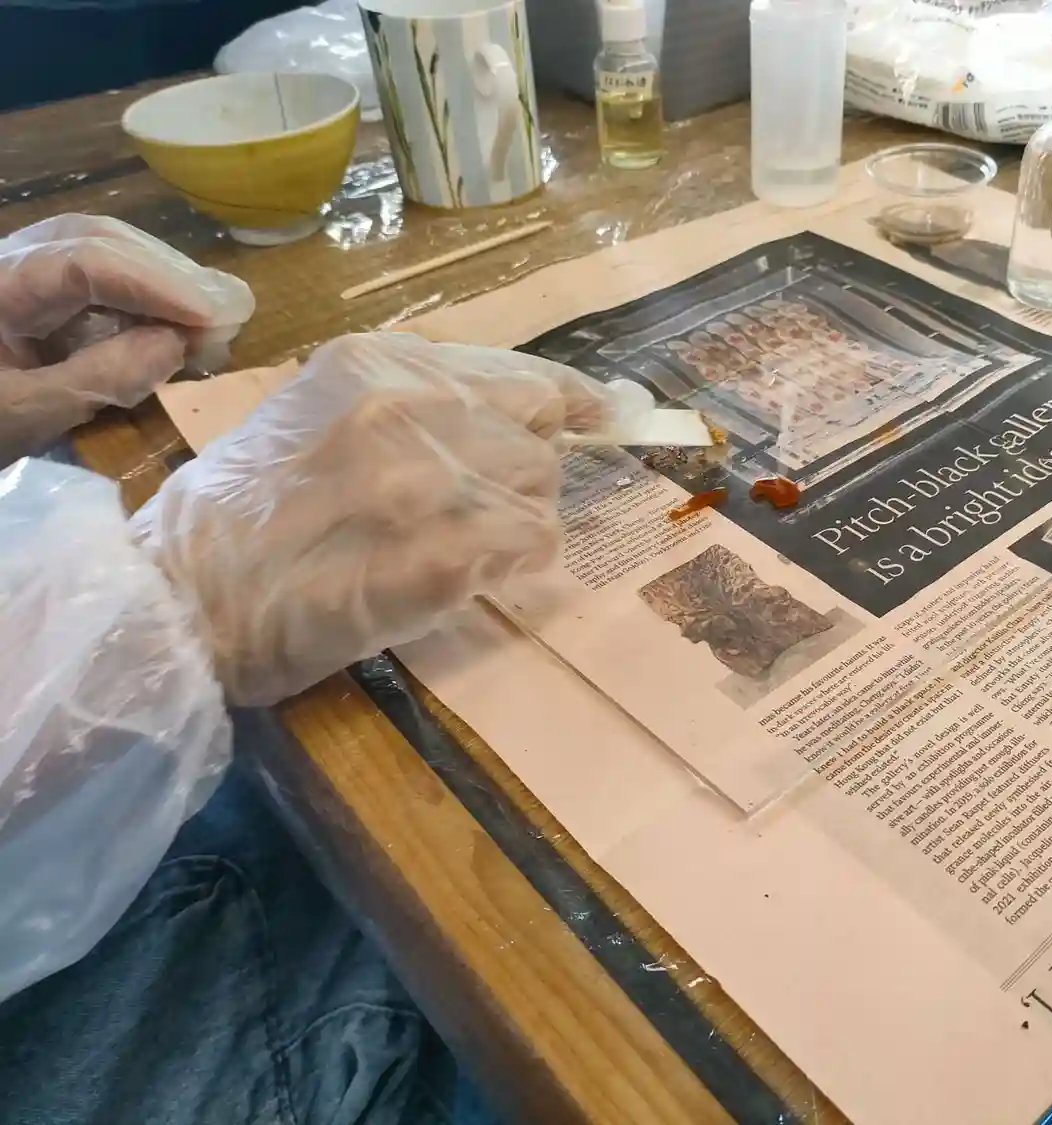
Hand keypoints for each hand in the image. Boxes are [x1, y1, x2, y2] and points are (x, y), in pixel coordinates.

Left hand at [0, 215, 253, 462]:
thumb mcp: (22, 414)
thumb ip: (99, 376)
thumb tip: (175, 344)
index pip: (86, 261)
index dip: (155, 285)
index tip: (210, 318)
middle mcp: (5, 265)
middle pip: (94, 240)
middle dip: (164, 273)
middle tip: (221, 310)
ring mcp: (14, 280)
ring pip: (95, 253)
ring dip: (156, 282)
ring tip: (204, 317)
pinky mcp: (25, 304)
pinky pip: (87, 284)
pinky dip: (136, 301)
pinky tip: (167, 327)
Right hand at [130, 332, 609, 705]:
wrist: (176, 600)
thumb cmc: (239, 513)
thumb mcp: (317, 415)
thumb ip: (411, 405)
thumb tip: (514, 416)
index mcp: (378, 363)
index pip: (521, 374)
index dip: (574, 402)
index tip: (611, 415)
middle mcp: (409, 407)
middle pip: (540, 435)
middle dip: (525, 476)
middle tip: (481, 511)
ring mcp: (427, 481)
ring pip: (541, 496)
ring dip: (515, 529)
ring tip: (452, 552)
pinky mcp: (438, 555)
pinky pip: (527, 549)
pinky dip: (510, 568)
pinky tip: (459, 579)